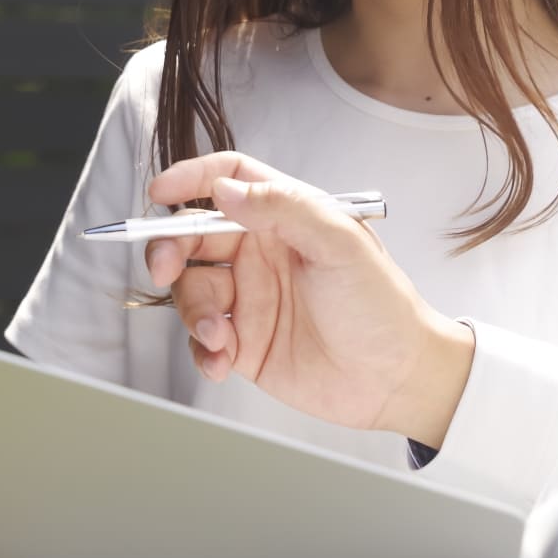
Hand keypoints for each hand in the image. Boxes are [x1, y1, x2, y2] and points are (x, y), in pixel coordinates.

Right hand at [144, 152, 474, 447]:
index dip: (192, 179)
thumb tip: (227, 190)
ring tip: (219, 335)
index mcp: (286, 218)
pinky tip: (222, 360)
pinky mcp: (245, 344)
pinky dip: (201, 350)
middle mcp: (262, 254)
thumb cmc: (382, 305)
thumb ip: (285, 207)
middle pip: (193, 236)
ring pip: (191, 290)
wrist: (397, 378)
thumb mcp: (341, 243)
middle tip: (164, 269)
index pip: (230, 181)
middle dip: (168, 249)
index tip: (160, 192)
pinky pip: (201, 340)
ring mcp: (250, 299)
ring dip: (193, 311)